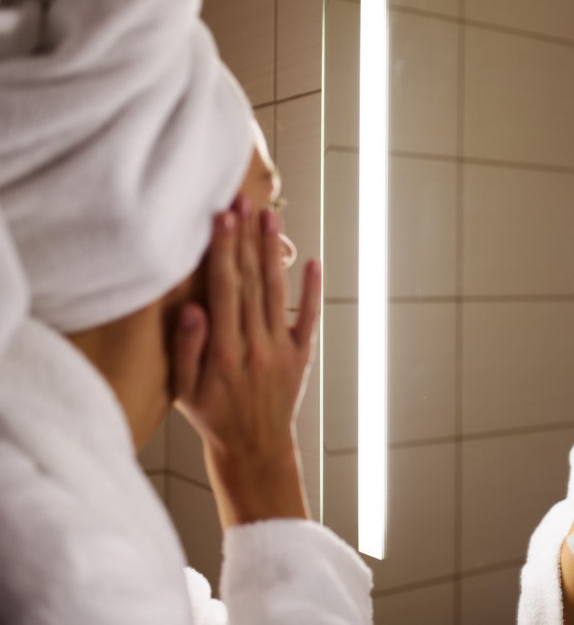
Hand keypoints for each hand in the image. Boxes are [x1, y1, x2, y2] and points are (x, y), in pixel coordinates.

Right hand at [171, 195, 321, 526]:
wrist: (254, 448)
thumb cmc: (213, 415)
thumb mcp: (185, 388)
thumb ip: (187, 346)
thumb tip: (194, 307)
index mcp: (223, 350)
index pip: (224, 288)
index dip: (223, 250)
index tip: (222, 216)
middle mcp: (255, 344)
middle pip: (250, 280)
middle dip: (245, 238)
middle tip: (243, 199)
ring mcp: (281, 348)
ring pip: (276, 291)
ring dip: (272, 251)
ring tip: (270, 216)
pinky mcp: (302, 354)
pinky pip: (309, 317)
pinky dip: (312, 290)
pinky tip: (314, 261)